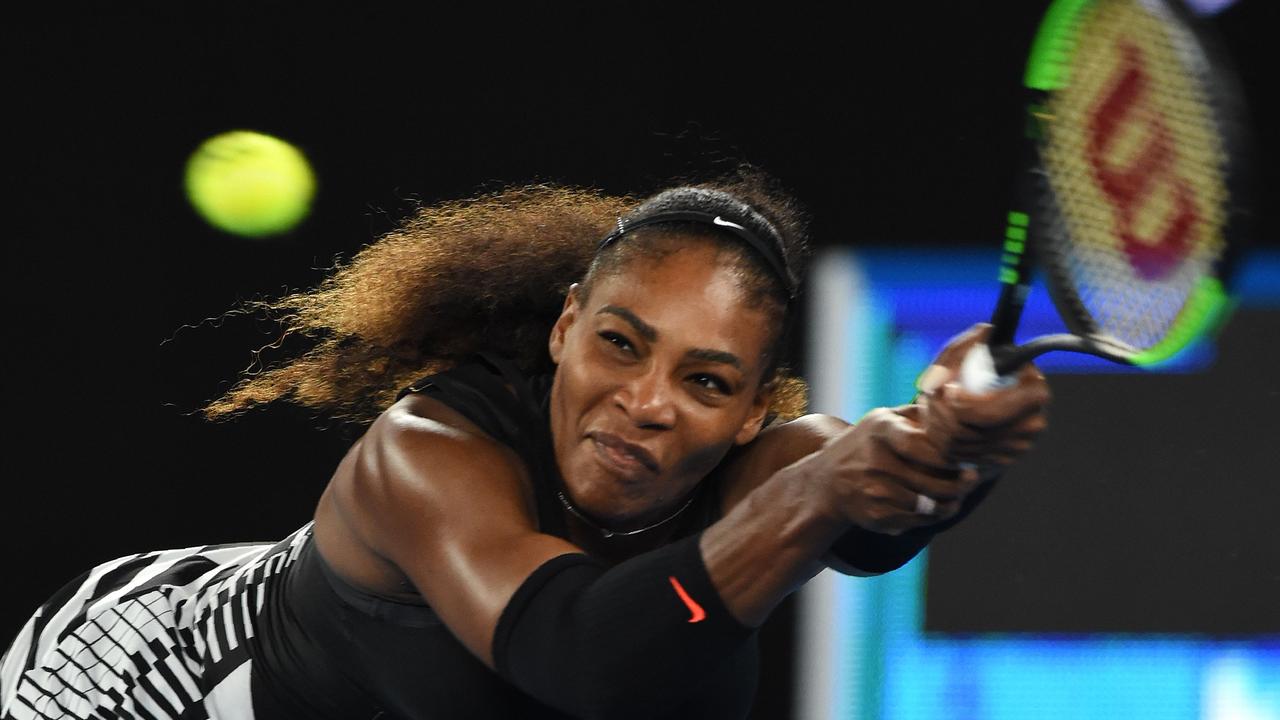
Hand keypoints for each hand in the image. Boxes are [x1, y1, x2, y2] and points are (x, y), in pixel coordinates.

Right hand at [793, 407, 975, 535]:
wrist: (826, 482)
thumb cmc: (865, 445)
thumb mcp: (881, 420)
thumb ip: (916, 414)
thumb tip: (955, 408)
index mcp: (879, 430)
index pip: (919, 445)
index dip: (947, 456)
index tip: (964, 458)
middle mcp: (873, 461)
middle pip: (929, 480)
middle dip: (957, 483)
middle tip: (972, 479)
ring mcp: (873, 491)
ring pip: (926, 505)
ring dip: (949, 503)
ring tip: (959, 496)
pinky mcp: (875, 516)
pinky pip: (915, 521)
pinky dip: (932, 517)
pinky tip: (940, 508)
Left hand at [915, 324, 1050, 468]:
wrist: (982, 399)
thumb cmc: (976, 371)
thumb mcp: (968, 354)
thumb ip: (966, 346)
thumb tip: (982, 333)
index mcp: (1034, 392)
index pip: (990, 412)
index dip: (962, 406)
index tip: (947, 392)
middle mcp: (1032, 423)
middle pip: (971, 432)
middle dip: (941, 414)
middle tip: (929, 398)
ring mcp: (1017, 447)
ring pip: (961, 446)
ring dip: (937, 425)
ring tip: (931, 406)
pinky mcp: (1000, 462)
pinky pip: (961, 457)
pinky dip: (942, 441)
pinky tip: (939, 423)